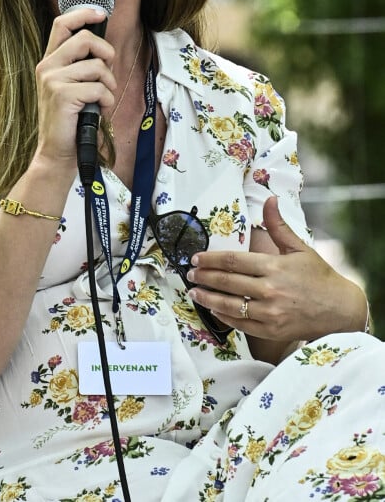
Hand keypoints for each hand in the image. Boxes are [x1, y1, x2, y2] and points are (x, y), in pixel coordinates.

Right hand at [33, 7, 115, 169]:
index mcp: (50, 61)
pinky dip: (106, 99)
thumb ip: (82, 65)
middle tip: (108, 72)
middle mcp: (47, 67)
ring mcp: (52, 80)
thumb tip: (105, 49)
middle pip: (85, 39)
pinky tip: (99, 109)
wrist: (58, 152)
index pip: (62, 24)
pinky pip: (98, 87)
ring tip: (102, 98)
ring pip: (97, 66)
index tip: (101, 14)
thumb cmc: (71, 120)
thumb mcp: (74, 86)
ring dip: (109, 83)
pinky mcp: (61, 95)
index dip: (83, 14)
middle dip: (106, 53)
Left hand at [188, 196, 366, 343]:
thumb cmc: (318, 276)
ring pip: (229, 305)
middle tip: (190, 275)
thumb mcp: (299, 247)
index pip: (233, 261)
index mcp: (274, 267)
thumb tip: (270, 199)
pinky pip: (241, 324)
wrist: (340, 310)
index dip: (211, 259)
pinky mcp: (271, 331)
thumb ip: (278, 225)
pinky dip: (224, 317)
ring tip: (194, 293)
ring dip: (208, 299)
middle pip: (227, 282)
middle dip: (204, 278)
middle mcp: (270, 290)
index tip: (196, 258)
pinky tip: (214, 309)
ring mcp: (270, 313)